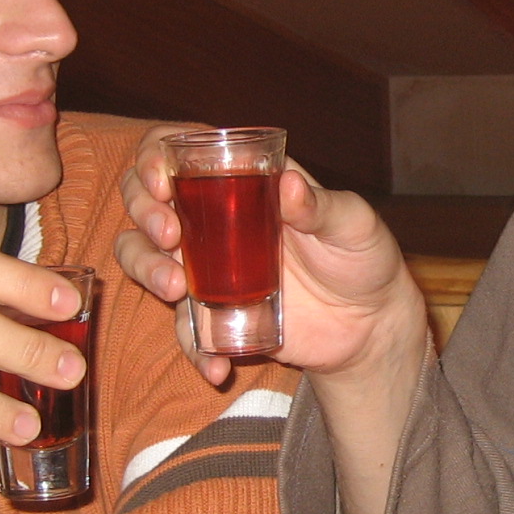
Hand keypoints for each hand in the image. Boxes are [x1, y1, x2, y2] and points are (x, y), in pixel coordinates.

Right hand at [115, 128, 425, 385]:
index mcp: (243, 182)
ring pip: (142, 255)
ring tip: (175, 289)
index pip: (177, 150)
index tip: (162, 181)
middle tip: (169, 236)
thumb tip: (288, 185)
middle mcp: (213, 219)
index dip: (154, 158)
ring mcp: (206, 268)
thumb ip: (321, 206)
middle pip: (144, 200)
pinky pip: (182, 329)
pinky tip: (216, 363)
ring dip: (145, 267)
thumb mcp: (353, 223)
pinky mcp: (212, 315)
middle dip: (142, 211)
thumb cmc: (363, 257)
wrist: (371, 324)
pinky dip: (191, 347)